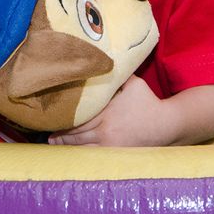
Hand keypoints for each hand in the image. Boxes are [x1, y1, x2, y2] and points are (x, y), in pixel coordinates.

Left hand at [48, 75, 179, 146]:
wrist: (165, 124)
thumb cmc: (148, 102)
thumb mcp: (133, 83)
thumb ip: (118, 74)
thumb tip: (107, 59)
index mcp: (106, 112)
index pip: (79, 117)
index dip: (64, 119)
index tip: (53, 118)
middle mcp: (105, 129)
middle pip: (76, 133)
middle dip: (61, 134)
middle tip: (48, 134)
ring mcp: (110, 143)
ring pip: (82, 145)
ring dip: (67, 145)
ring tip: (54, 143)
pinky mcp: (115, 152)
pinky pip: (93, 155)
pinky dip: (81, 154)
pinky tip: (72, 154)